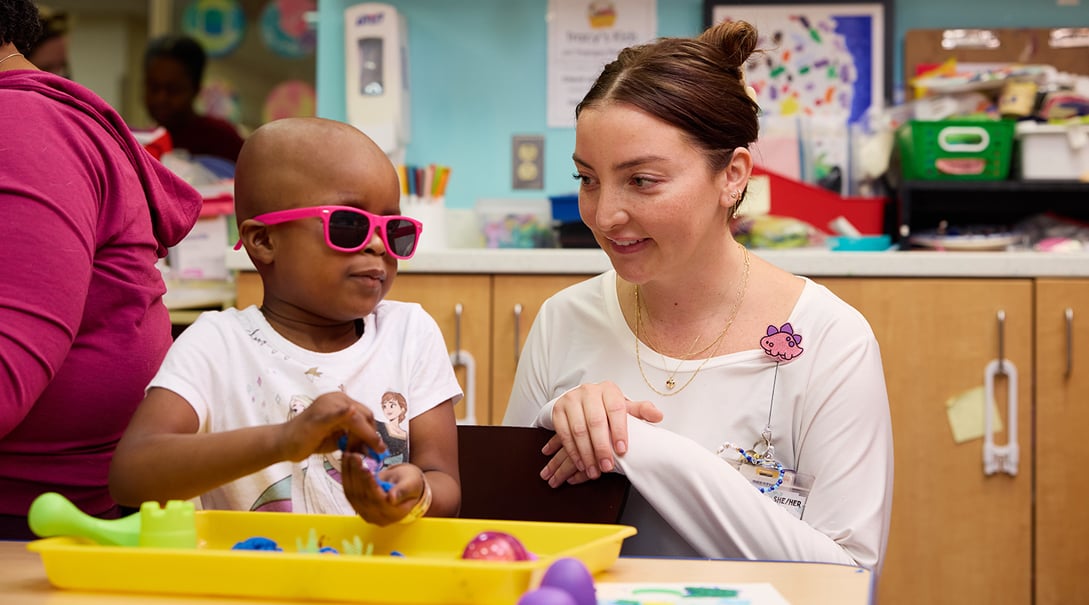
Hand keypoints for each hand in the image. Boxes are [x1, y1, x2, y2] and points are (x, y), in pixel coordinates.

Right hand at [278, 391, 383, 461]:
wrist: (284, 443)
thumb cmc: (310, 439)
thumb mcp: (337, 438)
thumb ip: (354, 438)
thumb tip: (375, 447)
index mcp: (340, 400)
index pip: (366, 414)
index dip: (374, 431)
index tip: (379, 448)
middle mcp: (335, 398)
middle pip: (365, 415)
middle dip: (372, 435)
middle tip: (376, 453)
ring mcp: (326, 405)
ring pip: (356, 419)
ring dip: (365, 437)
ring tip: (369, 453)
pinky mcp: (319, 417)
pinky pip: (334, 414)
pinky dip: (344, 414)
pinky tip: (351, 413)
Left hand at [342, 460, 426, 525]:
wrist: (406, 487)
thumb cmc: (411, 483)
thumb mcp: (412, 484)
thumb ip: (402, 491)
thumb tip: (392, 499)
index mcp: (394, 513)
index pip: (378, 500)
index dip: (370, 485)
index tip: (366, 468)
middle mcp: (379, 518)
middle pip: (363, 497)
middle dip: (356, 475)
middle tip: (354, 457)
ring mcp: (367, 514)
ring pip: (353, 495)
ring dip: (348, 474)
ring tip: (348, 456)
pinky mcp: (359, 507)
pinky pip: (349, 493)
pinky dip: (346, 477)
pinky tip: (346, 463)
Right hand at [544, 382, 661, 484]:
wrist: (582, 400)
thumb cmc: (606, 407)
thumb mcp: (625, 408)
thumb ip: (641, 411)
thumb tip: (658, 416)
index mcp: (609, 389)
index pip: (616, 409)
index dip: (620, 430)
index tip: (622, 450)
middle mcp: (589, 391)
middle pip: (595, 421)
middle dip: (601, 447)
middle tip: (607, 466)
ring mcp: (571, 399)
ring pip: (578, 429)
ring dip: (586, 454)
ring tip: (594, 471)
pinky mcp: (557, 410)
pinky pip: (564, 433)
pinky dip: (573, 451)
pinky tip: (581, 464)